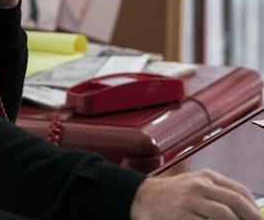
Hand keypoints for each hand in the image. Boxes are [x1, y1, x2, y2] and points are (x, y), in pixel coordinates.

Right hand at [130, 170, 259, 219]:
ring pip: (225, 214)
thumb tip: (244, 209)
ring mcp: (190, 201)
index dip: (254, 207)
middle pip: (235, 202)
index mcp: (205, 177)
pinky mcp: (182, 216)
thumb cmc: (171, 193)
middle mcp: (199, 186)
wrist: (142, 197)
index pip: (239, 191)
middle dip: (251, 217)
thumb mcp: (194, 183)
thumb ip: (216, 191)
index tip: (259, 218)